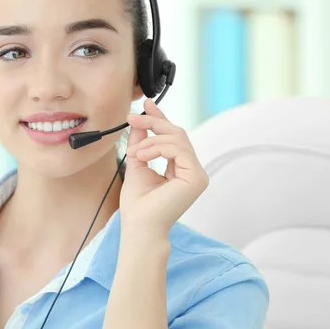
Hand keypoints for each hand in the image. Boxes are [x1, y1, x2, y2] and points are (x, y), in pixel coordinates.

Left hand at [119, 99, 208, 236]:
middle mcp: (192, 169)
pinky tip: (142, 155)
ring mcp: (197, 174)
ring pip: (177, 138)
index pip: (173, 137)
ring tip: (134, 152)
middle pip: (177, 133)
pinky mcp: (196, 178)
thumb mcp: (137, 162)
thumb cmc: (138, 202)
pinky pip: (178, 149)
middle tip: (132, 119)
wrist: (139, 225)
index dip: (160, 119)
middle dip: (153, 123)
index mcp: (180, 167)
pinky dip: (157, 147)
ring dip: (151, 139)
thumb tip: (139, 120)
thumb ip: (141, 141)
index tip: (146, 105)